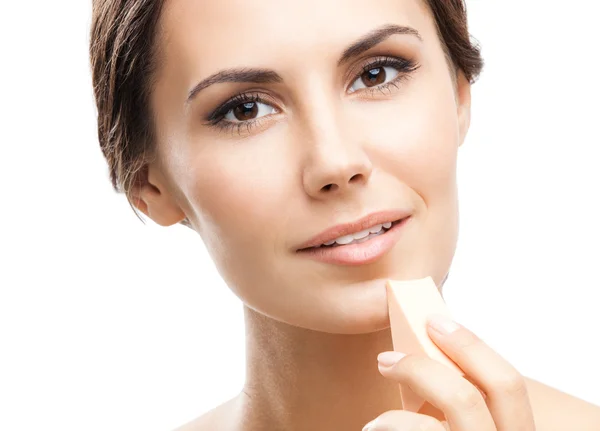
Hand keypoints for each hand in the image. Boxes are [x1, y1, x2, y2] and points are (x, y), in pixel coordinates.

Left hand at [363, 315, 535, 429]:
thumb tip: (433, 356)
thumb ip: (467, 405)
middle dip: (421, 369)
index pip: (508, 383)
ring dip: (392, 418)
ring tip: (376, 424)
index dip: (472, 345)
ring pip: (427, 429)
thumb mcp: (476, 429)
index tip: (436, 321)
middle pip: (466, 399)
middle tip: (386, 359)